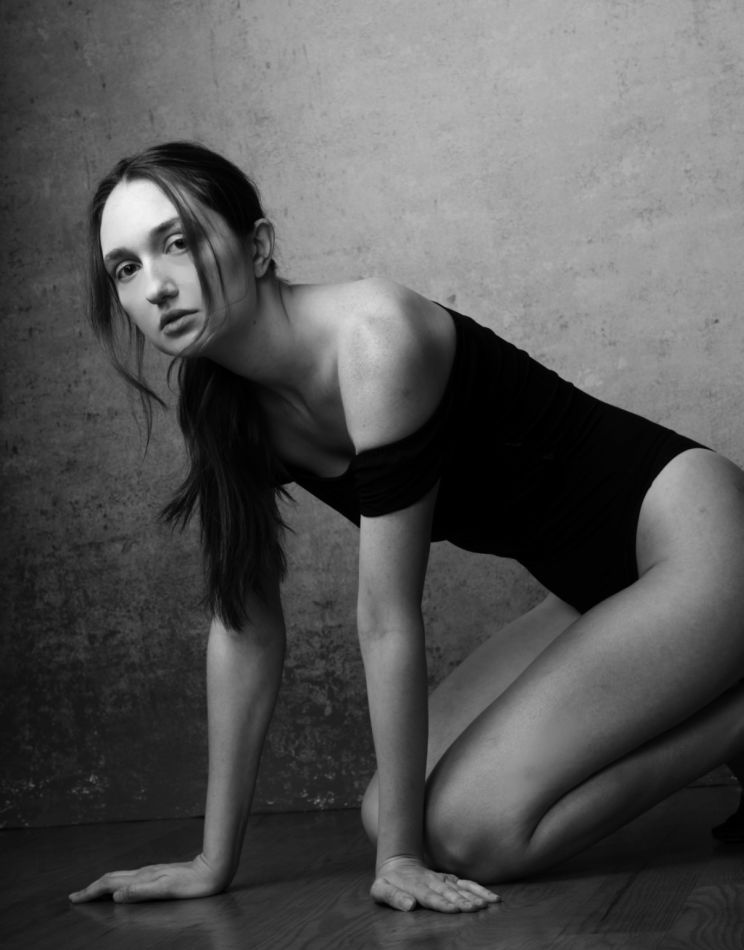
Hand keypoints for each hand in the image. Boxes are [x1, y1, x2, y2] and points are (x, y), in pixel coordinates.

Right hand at [68, 853, 227, 903]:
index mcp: (142, 877)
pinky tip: (121, 886)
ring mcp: (151, 872)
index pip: (109, 884)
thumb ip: (140, 891)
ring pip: (120, 877)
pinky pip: (130, 878)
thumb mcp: (165, 890)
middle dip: (92, 888)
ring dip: (103, 884)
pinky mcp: (158, 874)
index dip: (90, 892)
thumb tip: (114, 894)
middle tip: (75, 897)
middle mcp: (144, 872)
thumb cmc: (191, 884)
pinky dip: (117, 883)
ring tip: (92, 891)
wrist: (212, 870)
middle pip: (111, 879)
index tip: (74, 898)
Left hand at [371, 855, 500, 912]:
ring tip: (490, 902)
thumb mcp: (380, 889)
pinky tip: (491, 897)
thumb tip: (409, 905)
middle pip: (450, 892)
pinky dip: (479, 889)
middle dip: (464, 900)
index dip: (442, 903)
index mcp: (416, 887)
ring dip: (475, 894)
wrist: (397, 862)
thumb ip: (393, 897)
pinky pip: (465, 884)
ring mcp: (442, 880)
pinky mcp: (448, 880)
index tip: (455, 909)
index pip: (430, 896)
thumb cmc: (387, 882)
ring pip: (461, 886)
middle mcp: (432, 882)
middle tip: (478, 908)